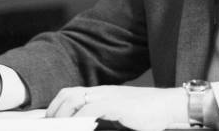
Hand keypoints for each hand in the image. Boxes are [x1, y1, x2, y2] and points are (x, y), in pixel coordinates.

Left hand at [46, 85, 187, 130]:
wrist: (169, 106)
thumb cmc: (149, 113)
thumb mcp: (121, 113)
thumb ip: (103, 117)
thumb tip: (87, 123)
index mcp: (103, 92)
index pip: (71, 93)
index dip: (57, 106)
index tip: (49, 120)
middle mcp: (103, 91)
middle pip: (69, 94)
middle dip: (55, 110)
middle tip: (49, 125)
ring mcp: (109, 96)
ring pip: (76, 99)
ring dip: (63, 114)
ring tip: (60, 126)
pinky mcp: (116, 105)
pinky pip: (91, 108)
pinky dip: (79, 118)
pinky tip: (76, 126)